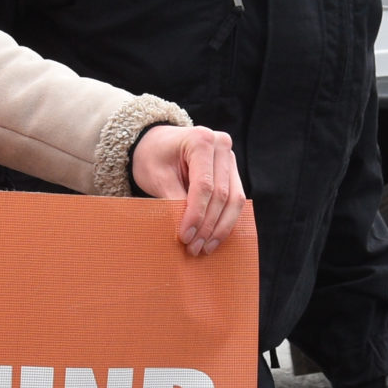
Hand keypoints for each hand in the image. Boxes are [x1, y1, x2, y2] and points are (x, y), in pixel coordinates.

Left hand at [130, 123, 244, 254]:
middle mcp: (221, 145)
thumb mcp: (157, 177)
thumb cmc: (153, 157)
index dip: (196, 215)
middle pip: (222, 194)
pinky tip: (213, 238)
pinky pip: (235, 200)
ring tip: (204, 248)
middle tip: (194, 248)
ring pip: (234, 200)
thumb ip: (174, 201)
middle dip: (208, 226)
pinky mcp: (232, 171)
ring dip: (220, 228)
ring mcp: (230, 158)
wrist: (157, 144)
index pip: (204, 185)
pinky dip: (225, 221)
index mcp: (201, 140)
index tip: (185, 237)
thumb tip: (189, 232)